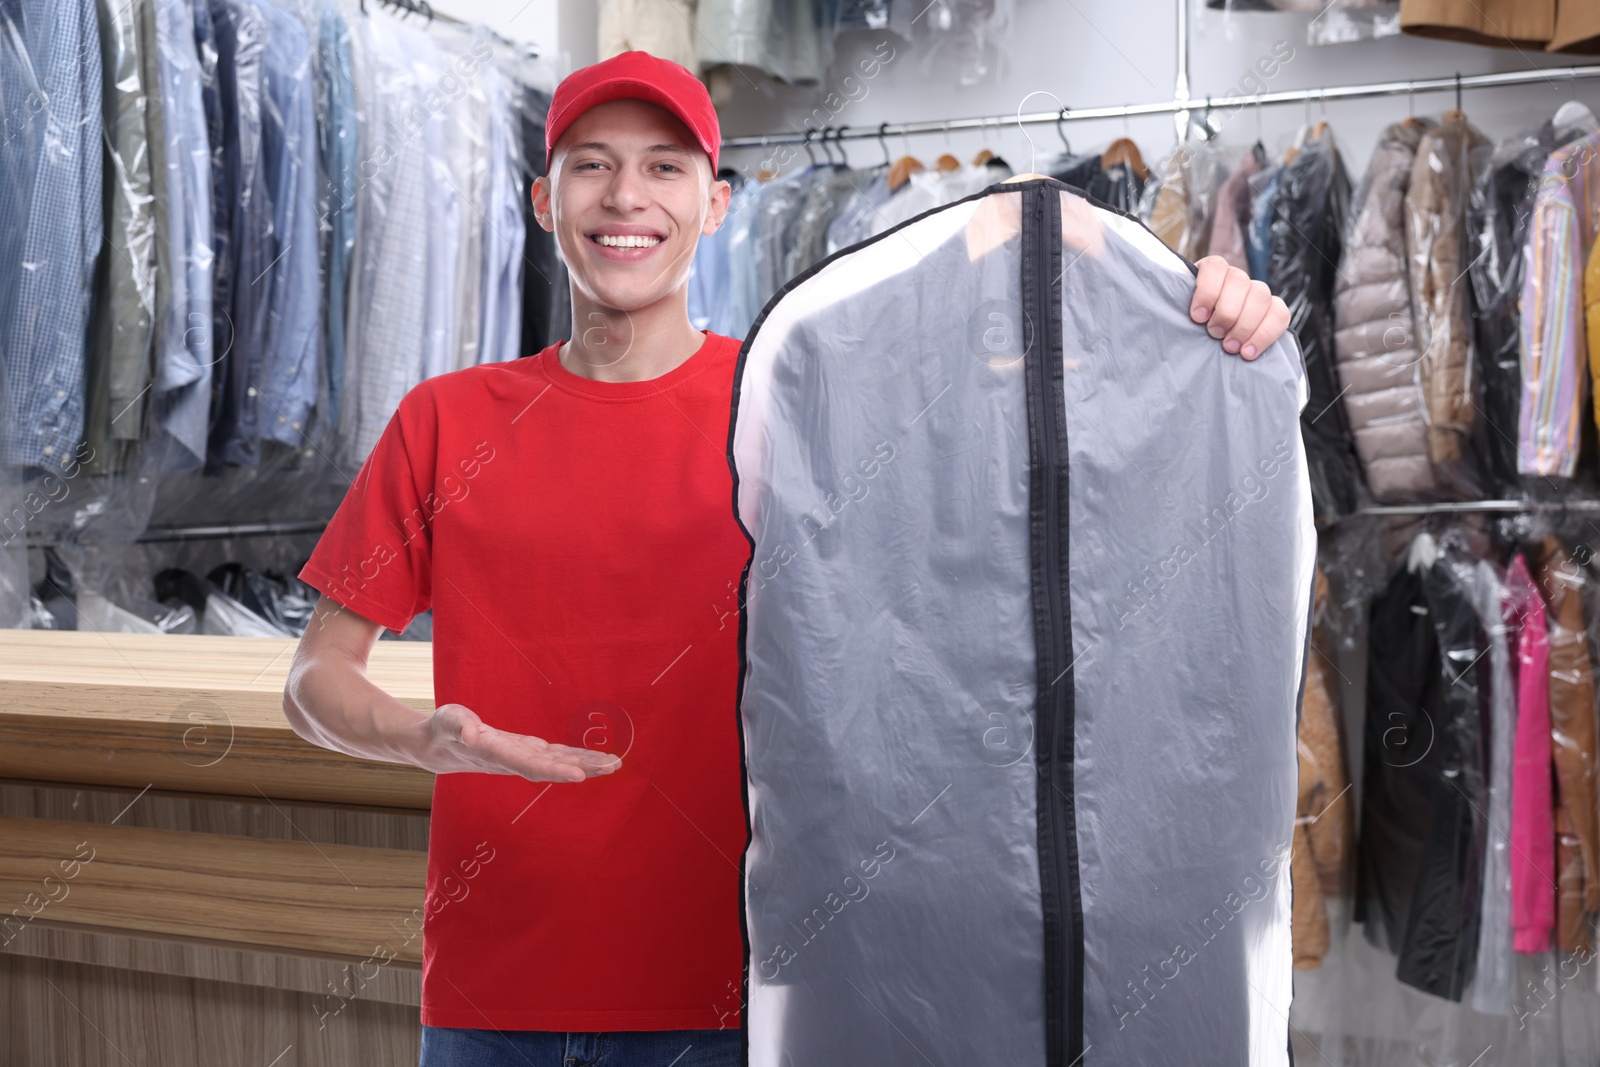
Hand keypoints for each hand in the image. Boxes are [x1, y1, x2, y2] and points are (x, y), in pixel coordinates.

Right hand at [414, 703, 622, 781]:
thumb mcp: (448, 720)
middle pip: (553, 767)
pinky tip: (596, 759)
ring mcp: (522, 757)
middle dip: (583, 768)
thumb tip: (471, 734)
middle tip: (613, 766)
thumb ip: (460, 725)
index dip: (555, 771)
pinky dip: (576, 757)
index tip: (580, 776)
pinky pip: (556, 756)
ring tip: (614, 764)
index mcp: (497, 754)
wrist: (439, 748)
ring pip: (559, 763)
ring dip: (586, 764)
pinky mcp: (527, 750)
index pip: (530, 766)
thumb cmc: (443, 730)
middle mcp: (515, 760)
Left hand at [1189, 256, 1289, 360]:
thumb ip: (1179, 310)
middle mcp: (1236, 279)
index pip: (1215, 267)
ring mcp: (1256, 293)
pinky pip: (1280, 314)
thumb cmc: (1188, 328)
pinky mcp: (1273, 310)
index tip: (1198, 317)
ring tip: (1230, 347)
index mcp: (1211, 273)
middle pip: (1240, 282)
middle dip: (1227, 312)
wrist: (1203, 343)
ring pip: (1261, 296)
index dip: (1208, 291)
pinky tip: (1249, 352)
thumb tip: (1181, 318)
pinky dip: (1265, 334)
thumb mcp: (1179, 316)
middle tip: (1215, 334)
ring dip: (1245, 324)